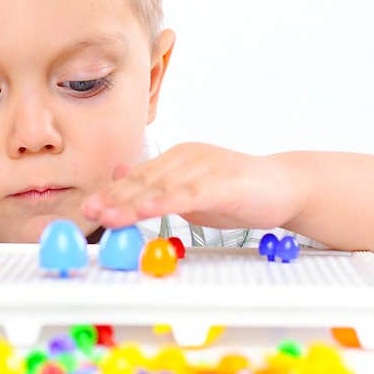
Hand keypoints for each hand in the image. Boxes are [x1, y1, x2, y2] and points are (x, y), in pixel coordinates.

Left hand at [80, 143, 305, 231]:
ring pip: (162, 187)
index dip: (112, 193)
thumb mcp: (190, 191)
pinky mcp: (223, 182)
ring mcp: (204, 167)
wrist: (285, 186)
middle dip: (114, 198)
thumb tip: (124, 182)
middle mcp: (186, 157)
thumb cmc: (237, 192)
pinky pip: (190, 194)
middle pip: (143, 180)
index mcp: (176, 159)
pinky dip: (167, 202)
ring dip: (132, 203)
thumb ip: (160, 188)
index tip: (89, 207)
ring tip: (109, 217)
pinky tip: (149, 211)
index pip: (137, 178)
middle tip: (90, 212)